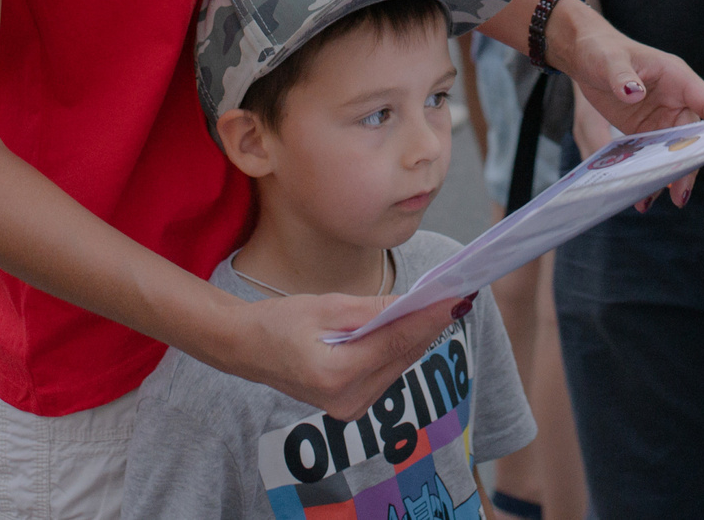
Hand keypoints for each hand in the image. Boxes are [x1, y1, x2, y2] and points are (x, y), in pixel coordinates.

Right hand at [235, 290, 465, 419]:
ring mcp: (349, 409)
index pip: (396, 341)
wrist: (245, 349)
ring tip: (438, 307)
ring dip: (416, 337)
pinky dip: (397, 350)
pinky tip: (409, 327)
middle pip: (402, 356)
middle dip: (428, 325)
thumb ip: (373, 310)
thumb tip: (414, 304)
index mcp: (336, 374)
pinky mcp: (350, 408)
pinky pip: (386, 373)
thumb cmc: (278, 322)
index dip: (430, 318)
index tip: (458, 298)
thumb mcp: (325, 306)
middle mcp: (347, 400)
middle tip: (456, 295)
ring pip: (398, 366)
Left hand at [546, 4, 703, 207]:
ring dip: (671, 175)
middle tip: (681, 194)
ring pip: (675, 150)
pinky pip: (654, 155)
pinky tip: (642, 195)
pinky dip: (651, 174)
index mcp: (677, 78)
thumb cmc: (601, 49)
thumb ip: (622, 76)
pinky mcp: (645, 130)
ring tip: (660, 200)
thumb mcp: (609, 60)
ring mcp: (661, 116)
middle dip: (690, 164)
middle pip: (694, 136)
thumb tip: (634, 94)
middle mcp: (675, 99)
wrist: (584, 55)